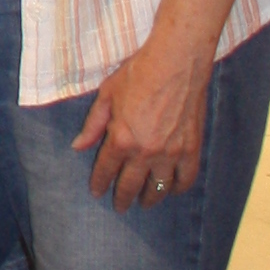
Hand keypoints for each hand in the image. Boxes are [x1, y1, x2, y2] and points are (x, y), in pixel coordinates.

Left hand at [74, 38, 212, 210]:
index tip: (96, 191)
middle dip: (122, 198)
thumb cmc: (138, 73)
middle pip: (131, 185)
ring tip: (144, 201)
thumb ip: (93, 124)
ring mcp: (170, 154)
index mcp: (121, 138)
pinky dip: (177, 188)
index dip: (99, 182)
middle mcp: (145, 152)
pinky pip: (185, 180)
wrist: (176, 62)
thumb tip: (78, 146)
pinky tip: (170, 190)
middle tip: (120, 207)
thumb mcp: (107, 95)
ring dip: (149, 198)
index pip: (106, 169)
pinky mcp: (191, 150)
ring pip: (158, 188)